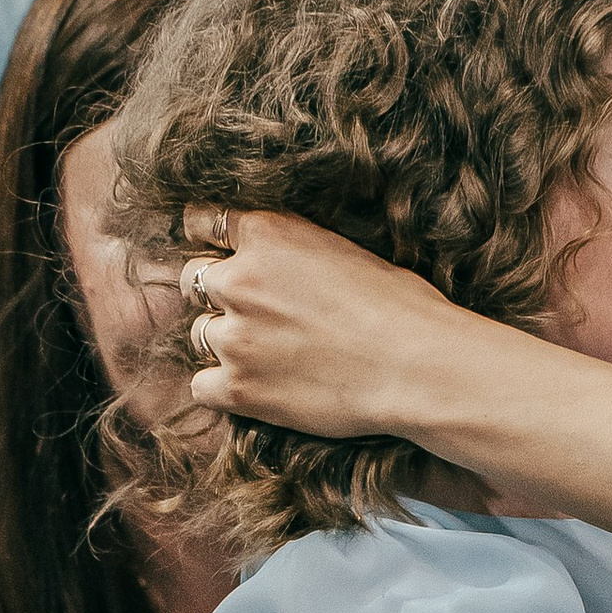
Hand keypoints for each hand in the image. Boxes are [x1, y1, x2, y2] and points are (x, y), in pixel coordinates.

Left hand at [179, 210, 460, 435]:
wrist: (417, 367)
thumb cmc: (402, 307)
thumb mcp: (344, 250)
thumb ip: (293, 251)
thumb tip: (276, 261)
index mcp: (267, 234)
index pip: (203, 223)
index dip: (213, 243)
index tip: (221, 255)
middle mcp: (238, 280)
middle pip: (194, 280)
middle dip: (219, 295)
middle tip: (257, 314)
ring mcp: (234, 337)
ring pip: (199, 334)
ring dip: (225, 342)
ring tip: (268, 355)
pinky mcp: (238, 389)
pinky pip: (201, 386)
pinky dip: (221, 387)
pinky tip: (256, 388)